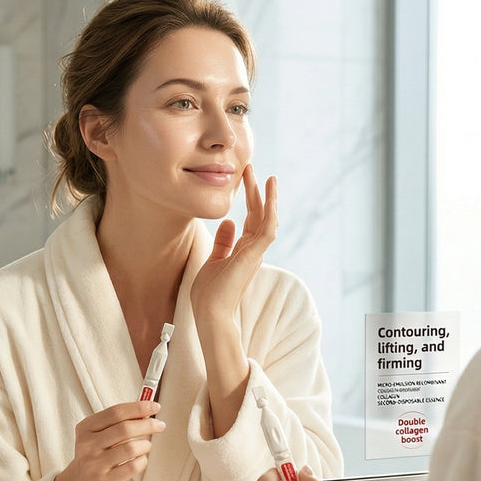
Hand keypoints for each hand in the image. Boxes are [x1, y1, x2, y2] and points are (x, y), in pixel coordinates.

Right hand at [52, 401, 164, 480]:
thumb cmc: (94, 455)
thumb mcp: (97, 434)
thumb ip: (118, 422)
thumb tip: (145, 411)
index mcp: (86, 428)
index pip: (116, 412)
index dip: (138, 407)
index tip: (154, 406)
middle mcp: (88, 445)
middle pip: (125, 428)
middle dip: (148, 424)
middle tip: (159, 425)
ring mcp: (95, 464)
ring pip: (130, 448)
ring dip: (145, 445)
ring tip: (146, 445)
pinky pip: (132, 466)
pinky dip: (142, 460)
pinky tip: (140, 459)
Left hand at [190, 164, 276, 323]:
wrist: (209, 313)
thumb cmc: (209, 293)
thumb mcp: (214, 260)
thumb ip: (223, 242)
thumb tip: (228, 222)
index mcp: (244, 250)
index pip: (251, 219)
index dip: (250, 198)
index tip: (245, 178)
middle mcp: (253, 250)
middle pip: (259, 214)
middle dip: (256, 191)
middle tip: (250, 168)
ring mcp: (255, 253)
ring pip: (268, 219)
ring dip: (268, 197)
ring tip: (268, 177)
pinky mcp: (254, 256)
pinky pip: (268, 229)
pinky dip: (271, 211)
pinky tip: (269, 194)